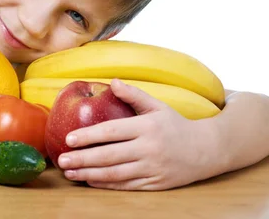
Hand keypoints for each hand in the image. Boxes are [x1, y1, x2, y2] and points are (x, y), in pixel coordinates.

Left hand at [56, 79, 218, 190]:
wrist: (207, 150)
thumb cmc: (176, 125)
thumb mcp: (158, 106)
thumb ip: (134, 94)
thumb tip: (111, 81)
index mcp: (147, 127)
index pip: (112, 131)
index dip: (89, 136)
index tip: (68, 138)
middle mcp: (149, 149)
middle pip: (109, 156)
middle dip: (82, 159)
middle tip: (61, 160)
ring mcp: (152, 169)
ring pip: (115, 174)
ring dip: (89, 174)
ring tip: (69, 173)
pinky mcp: (155, 185)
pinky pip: (126, 186)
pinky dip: (105, 185)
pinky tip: (89, 181)